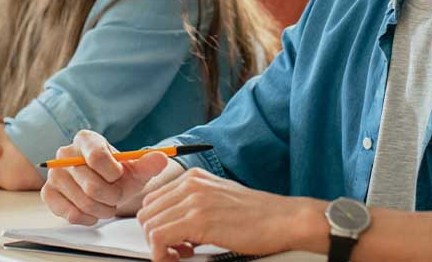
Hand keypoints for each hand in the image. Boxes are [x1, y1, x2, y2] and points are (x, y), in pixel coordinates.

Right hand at [41, 130, 173, 224]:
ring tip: (107, 203)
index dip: (114, 173)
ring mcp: (54, 174)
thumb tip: (162, 158)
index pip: (98, 157)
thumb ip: (149, 163)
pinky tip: (93, 212)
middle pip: (92, 185)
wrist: (103, 186)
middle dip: (112, 196)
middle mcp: (65, 153)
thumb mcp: (136, 168)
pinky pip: (70, 213)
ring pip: (83, 202)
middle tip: (116, 195)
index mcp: (86, 139)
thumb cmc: (118, 175)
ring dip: (102, 209)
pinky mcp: (48, 193)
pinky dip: (87, 217)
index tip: (119, 175)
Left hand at [137, 168, 325, 261]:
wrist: (284, 220)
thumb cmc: (259, 215)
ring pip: (149, 226)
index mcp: (194, 177)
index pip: (153, 200)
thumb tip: (174, 223)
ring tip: (182, 254)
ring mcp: (194, 200)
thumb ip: (195, 204)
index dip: (158, 224)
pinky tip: (182, 257)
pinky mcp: (198, 220)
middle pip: (147, 213)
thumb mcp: (220, 199)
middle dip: (155, 236)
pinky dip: (162, 254)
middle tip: (177, 250)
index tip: (173, 240)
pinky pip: (159, 238)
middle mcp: (191, 184)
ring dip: (159, 247)